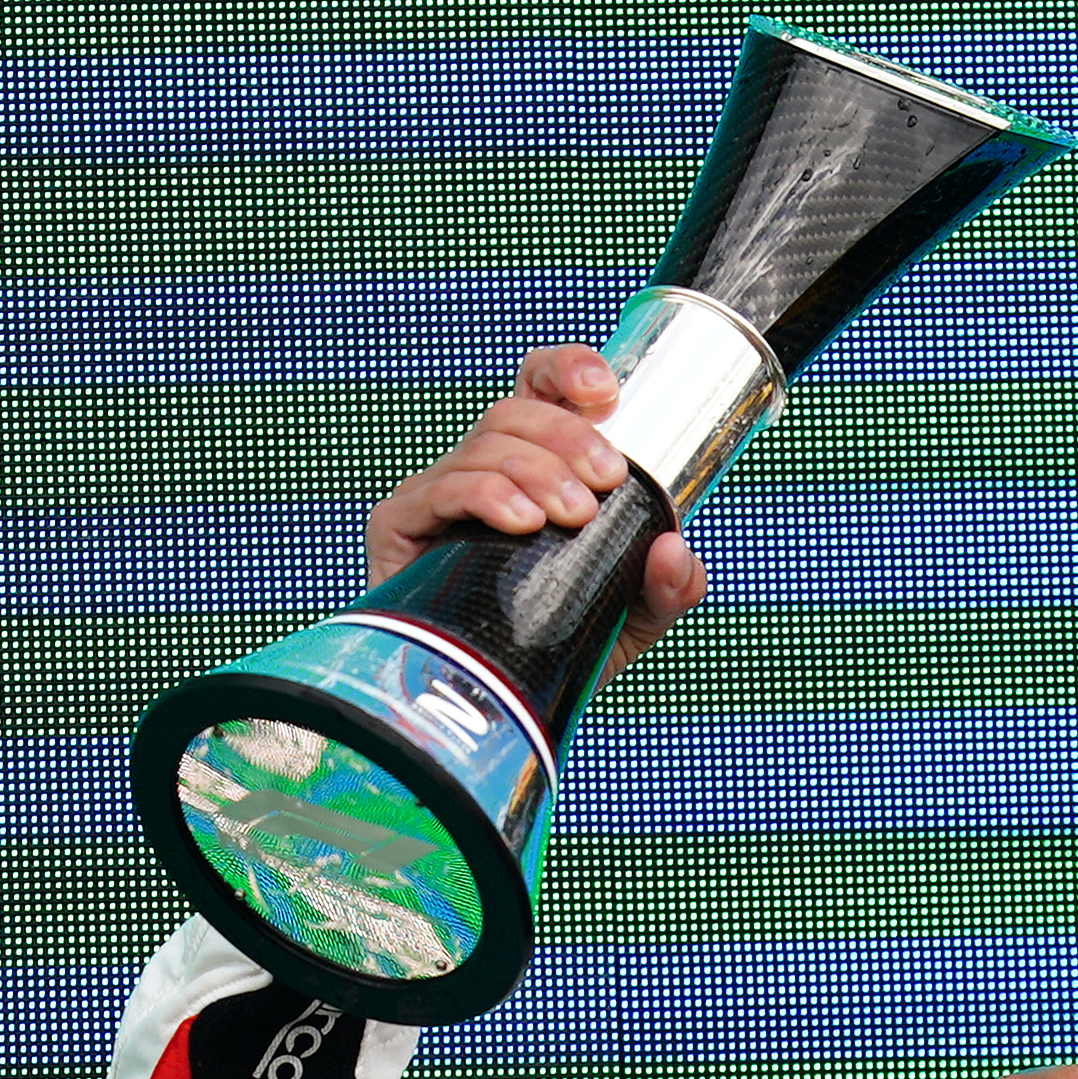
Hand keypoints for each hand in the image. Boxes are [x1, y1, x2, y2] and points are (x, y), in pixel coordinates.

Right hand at [363, 343, 710, 660]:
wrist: (495, 709)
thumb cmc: (561, 646)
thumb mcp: (634, 616)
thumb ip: (670, 587)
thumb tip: (676, 550)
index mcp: (533, 466)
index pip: (539, 389)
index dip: (567, 369)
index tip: (606, 391)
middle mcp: (482, 469)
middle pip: (516, 412)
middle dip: (568, 435)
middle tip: (608, 480)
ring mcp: (437, 494)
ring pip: (484, 445)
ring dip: (535, 471)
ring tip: (573, 516)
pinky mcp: (401, 527)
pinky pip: (440, 490)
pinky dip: (485, 495)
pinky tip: (520, 522)